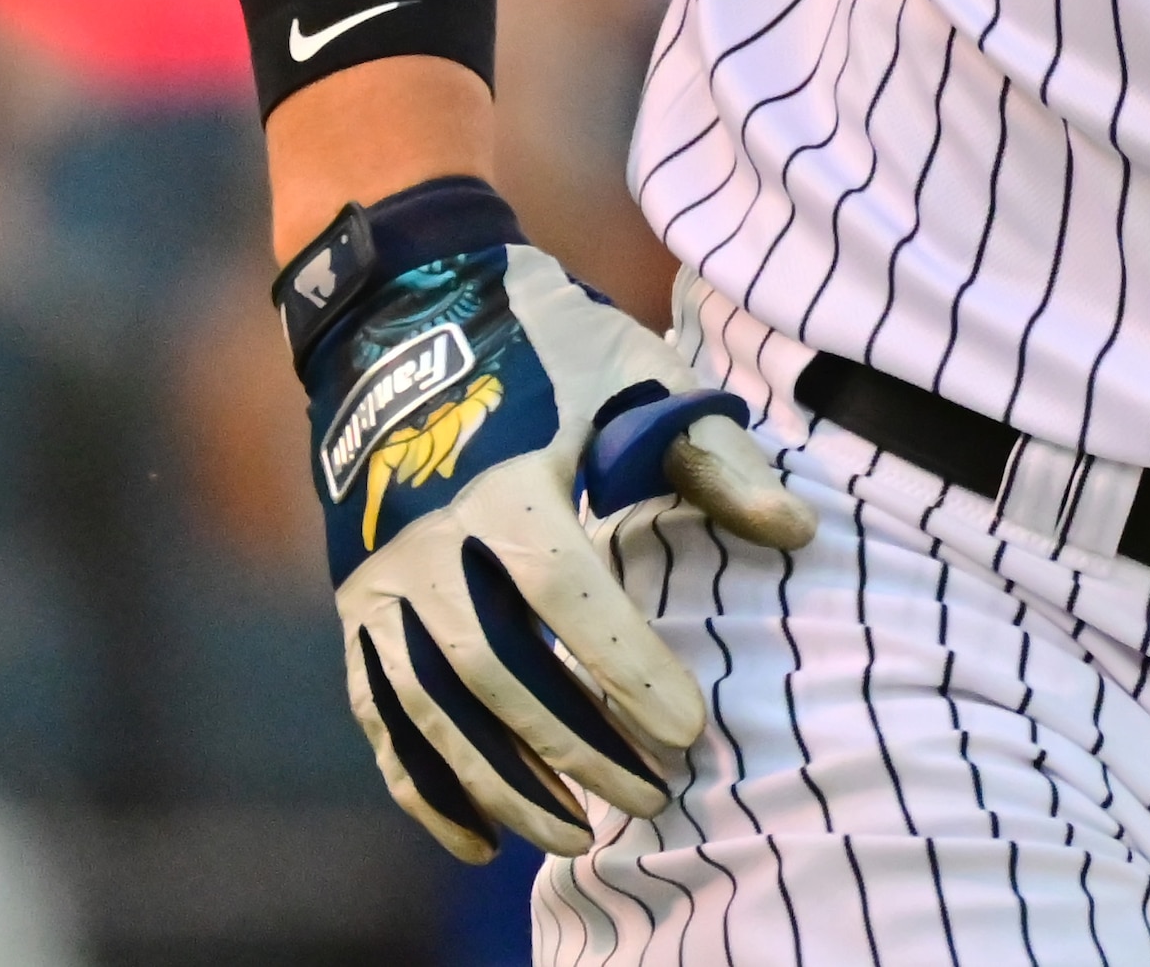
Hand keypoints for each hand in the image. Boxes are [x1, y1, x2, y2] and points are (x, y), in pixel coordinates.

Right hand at [296, 215, 815, 860]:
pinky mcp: (351, 600)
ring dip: (500, 781)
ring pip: (431, 705)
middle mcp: (424, 534)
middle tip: (651, 797)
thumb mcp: (634, 370)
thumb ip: (712, 454)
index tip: (691, 729)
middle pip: (495, 667)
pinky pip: (376, 710)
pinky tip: (477, 841)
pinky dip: (420, 784)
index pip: (566, 591)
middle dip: (574, 745)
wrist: (403, 308)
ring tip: (576, 835)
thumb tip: (797, 531)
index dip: (627, 665)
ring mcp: (377, 573)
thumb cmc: (543, 341)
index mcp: (501, 474)